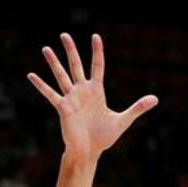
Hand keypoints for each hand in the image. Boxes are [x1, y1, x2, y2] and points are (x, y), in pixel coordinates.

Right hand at [28, 33, 157, 161]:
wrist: (90, 151)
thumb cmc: (104, 137)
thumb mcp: (123, 120)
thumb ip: (137, 108)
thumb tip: (156, 99)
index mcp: (96, 91)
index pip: (97, 66)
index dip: (97, 52)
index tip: (95, 36)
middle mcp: (82, 91)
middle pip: (76, 65)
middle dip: (71, 50)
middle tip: (64, 34)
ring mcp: (71, 98)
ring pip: (61, 76)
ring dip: (53, 63)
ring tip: (45, 48)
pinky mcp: (63, 108)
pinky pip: (50, 94)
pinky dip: (41, 85)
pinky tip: (30, 75)